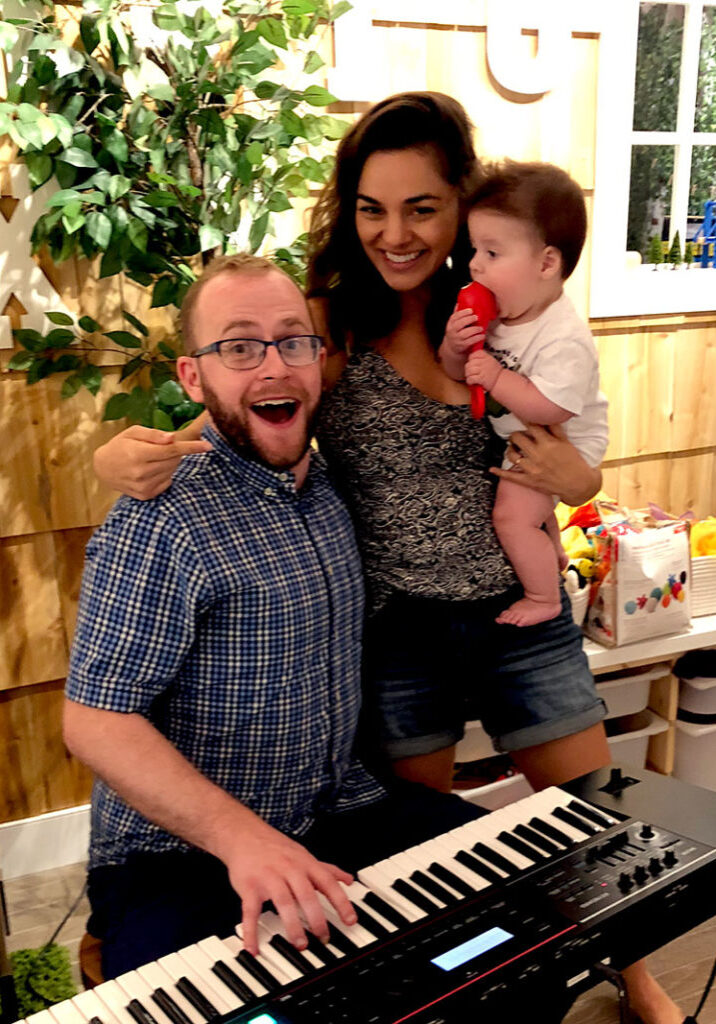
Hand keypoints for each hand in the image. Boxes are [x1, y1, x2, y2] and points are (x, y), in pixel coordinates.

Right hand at [93, 414, 210, 498]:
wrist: (103, 468)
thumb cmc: (120, 445)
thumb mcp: (133, 432)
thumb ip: (153, 434)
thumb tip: (172, 438)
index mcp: (138, 454)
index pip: (171, 450)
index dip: (191, 447)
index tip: (208, 446)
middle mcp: (141, 472)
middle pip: (174, 461)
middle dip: (175, 452)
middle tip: (163, 447)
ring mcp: (144, 486)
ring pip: (171, 471)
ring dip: (169, 463)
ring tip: (152, 458)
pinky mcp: (146, 495)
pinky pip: (167, 482)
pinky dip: (164, 474)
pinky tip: (151, 470)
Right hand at [224, 821, 355, 955]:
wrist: (244, 835)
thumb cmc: (276, 848)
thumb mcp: (305, 855)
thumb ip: (327, 870)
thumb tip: (349, 880)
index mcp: (305, 864)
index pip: (328, 882)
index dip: (341, 901)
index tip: (350, 921)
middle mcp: (290, 869)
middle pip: (306, 894)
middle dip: (316, 918)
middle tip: (323, 937)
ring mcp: (269, 877)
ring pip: (283, 902)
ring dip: (292, 925)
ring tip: (299, 944)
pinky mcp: (249, 887)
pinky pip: (250, 911)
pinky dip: (251, 932)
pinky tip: (253, 948)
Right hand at [441, 307, 485, 360]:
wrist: (451, 348)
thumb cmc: (454, 332)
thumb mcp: (453, 323)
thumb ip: (457, 314)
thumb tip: (460, 302)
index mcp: (450, 324)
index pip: (454, 317)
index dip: (463, 313)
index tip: (471, 310)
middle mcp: (452, 331)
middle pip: (459, 324)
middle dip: (468, 320)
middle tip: (476, 317)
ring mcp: (457, 339)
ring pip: (465, 334)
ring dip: (474, 330)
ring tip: (481, 328)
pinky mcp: (462, 346)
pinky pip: (470, 342)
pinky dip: (477, 338)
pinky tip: (482, 335)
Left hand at [465, 349, 501, 390]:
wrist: (501, 381)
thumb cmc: (494, 372)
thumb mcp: (490, 360)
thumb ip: (481, 358)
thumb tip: (470, 359)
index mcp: (486, 356)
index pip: (473, 355)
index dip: (470, 360)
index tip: (472, 364)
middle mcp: (484, 362)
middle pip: (469, 363)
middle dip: (468, 369)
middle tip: (470, 373)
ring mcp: (483, 370)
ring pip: (469, 371)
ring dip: (468, 375)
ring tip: (471, 377)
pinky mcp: (481, 378)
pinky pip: (471, 378)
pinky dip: (469, 381)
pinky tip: (472, 382)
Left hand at [490, 423, 601, 505]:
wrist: (578, 484)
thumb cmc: (574, 462)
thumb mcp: (566, 442)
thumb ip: (554, 429)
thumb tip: (546, 416)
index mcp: (547, 443)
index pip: (531, 426)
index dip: (524, 419)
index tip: (520, 415)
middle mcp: (537, 454)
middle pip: (517, 438)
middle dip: (516, 435)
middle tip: (518, 436)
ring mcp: (532, 468)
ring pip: (512, 455)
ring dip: (510, 449)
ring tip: (514, 448)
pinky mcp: (529, 481)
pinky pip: (511, 476)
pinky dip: (500, 472)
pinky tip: (492, 469)